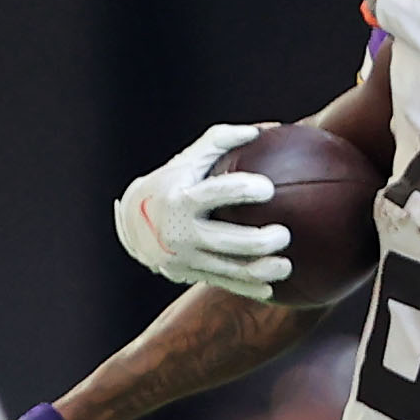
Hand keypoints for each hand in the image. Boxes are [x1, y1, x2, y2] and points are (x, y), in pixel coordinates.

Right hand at [113, 123, 287, 300]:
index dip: (243, 190)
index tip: (267, 188)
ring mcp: (185, 258)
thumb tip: (259, 130)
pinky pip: (224, 284)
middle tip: (284, 234)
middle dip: (260, 241)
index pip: (216, 193)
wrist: (132, 223)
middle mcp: (180, 232)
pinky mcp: (189, 275)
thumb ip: (219, 141)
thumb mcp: (186, 159)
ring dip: (262, 271)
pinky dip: (248, 288)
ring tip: (286, 266)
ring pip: (230, 270)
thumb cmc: (171, 182)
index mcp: (180, 198)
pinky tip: (272, 289)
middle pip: (228, 240)